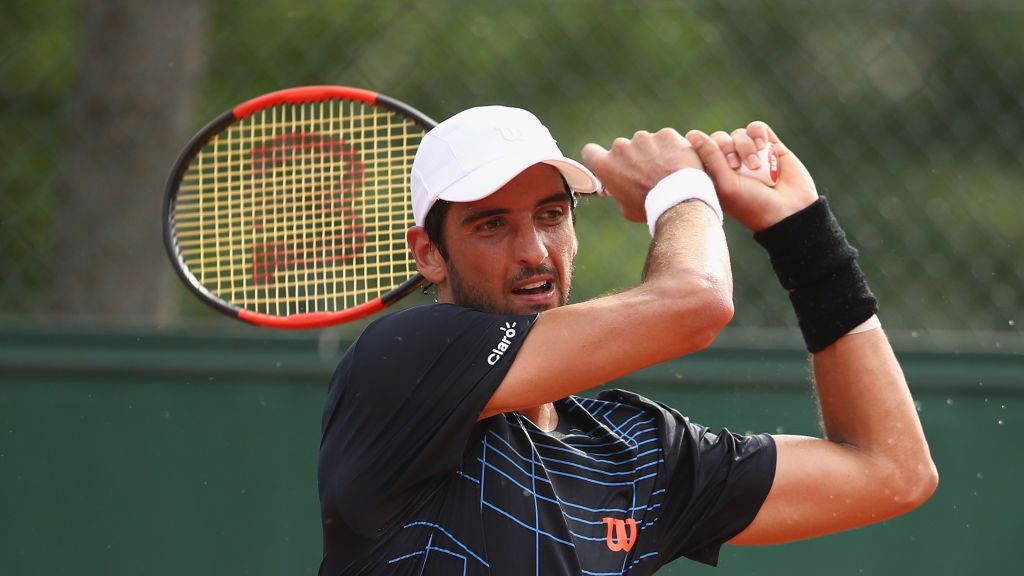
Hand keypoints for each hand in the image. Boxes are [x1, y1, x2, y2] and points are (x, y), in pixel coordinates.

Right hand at [581, 128, 703, 222]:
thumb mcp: (626, 208)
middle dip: (632, 158)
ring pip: (646, 142)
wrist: (679, 200)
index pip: (590, 152)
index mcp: (606, 165)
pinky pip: (666, 139)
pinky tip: (679, 164)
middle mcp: (621, 147)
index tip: (606, 162)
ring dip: (652, 152)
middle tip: (647, 174)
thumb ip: (620, 192)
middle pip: (622, 148)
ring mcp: (644, 139)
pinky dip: (672, 148)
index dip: (597, 156)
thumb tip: (622, 190)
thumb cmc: (651, 208)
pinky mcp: (665, 134)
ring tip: (666, 171)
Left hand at [686, 122, 817, 231]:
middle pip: (720, 138)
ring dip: (746, 146)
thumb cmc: (751, 203)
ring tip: (755, 165)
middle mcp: (731, 163)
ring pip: (739, 134)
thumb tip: (691, 133)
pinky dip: (758, 134)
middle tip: (736, 166)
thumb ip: (710, 156)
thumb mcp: (725, 183)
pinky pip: (757, 128)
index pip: (702, 150)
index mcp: (715, 174)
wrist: (788, 210)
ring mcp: (750, 153)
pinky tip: (764, 146)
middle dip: (728, 148)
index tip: (720, 168)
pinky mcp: (769, 146)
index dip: (708, 151)